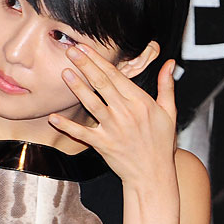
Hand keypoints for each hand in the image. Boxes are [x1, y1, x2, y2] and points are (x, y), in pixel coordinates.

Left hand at [49, 44, 176, 187]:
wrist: (153, 174)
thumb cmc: (161, 144)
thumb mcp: (169, 112)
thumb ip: (167, 86)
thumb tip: (169, 63)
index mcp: (141, 102)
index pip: (117, 76)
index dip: (100, 61)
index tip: (87, 48)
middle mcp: (126, 113)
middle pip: (102, 84)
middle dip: (86, 66)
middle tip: (71, 51)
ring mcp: (113, 129)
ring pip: (92, 104)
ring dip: (78, 88)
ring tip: (65, 73)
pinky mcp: (103, 145)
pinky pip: (82, 134)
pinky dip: (67, 126)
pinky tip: (54, 117)